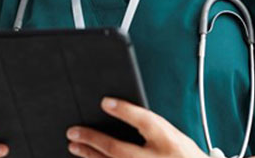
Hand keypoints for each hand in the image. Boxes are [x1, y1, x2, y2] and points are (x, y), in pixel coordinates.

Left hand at [65, 97, 207, 157]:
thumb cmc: (181, 153)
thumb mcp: (171, 133)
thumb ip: (149, 124)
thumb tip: (116, 109)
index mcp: (167, 140)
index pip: (144, 121)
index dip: (124, 110)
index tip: (104, 102)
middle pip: (117, 149)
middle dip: (92, 139)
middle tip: (73, 131)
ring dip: (89, 155)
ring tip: (73, 145)